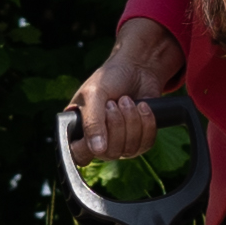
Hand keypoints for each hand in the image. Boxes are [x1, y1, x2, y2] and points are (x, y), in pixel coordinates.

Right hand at [75, 24, 188, 164]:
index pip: (78, 155)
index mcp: (80, 130)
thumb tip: (97, 149)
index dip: (88, 147)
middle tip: (114, 102)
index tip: (98, 127)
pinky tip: (142, 107)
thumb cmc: (109, 79)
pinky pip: (145, 143)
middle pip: (109, 153)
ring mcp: (120, 144)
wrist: (137, 69)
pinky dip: (146, 123)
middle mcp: (99, 141)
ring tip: (127, 100)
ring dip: (132, 120)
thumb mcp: (94, 94)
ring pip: (129, 149)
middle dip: (116, 124)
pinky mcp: (140, 140)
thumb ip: (92, 122)